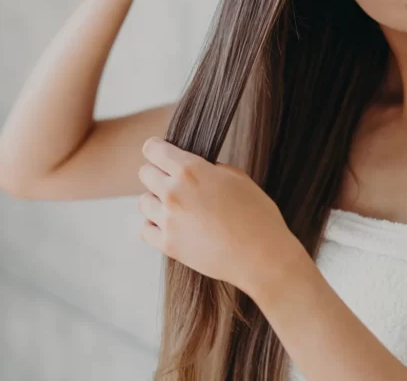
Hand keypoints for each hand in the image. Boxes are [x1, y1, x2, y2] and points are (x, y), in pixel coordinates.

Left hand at [136, 136, 305, 298]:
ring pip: (144, 201)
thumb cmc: (257, 215)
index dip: (157, 149)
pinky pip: (146, 229)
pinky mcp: (168, 245)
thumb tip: (197, 168)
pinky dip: (155, 225)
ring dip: (157, 201)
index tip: (161, 154)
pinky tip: (172, 225)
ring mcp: (168, 220)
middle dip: (158, 174)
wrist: (262, 257)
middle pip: (144, 173)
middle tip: (175, 182)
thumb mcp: (238, 178)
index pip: (153, 149)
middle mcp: (174, 192)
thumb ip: (210, 168)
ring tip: (178, 207)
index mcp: (191, 170)